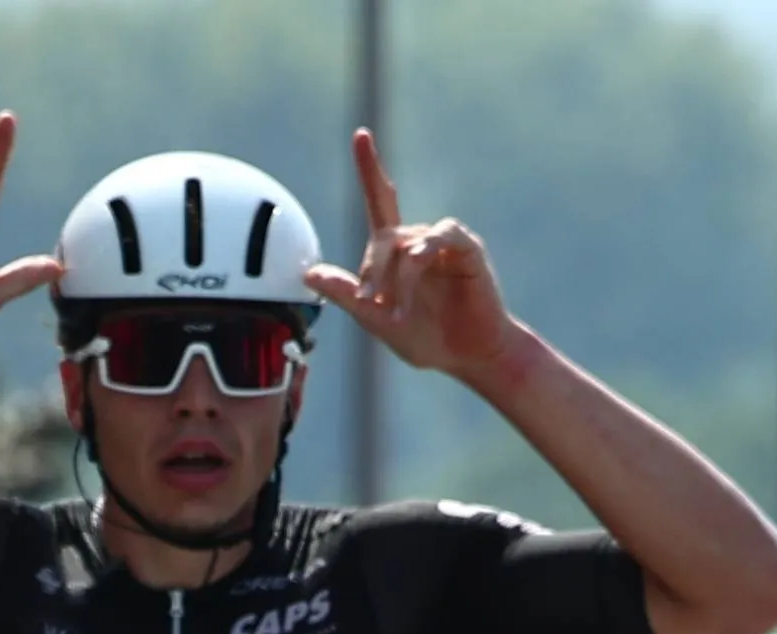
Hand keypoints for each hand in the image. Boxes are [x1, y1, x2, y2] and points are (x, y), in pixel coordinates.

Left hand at [304, 130, 518, 381]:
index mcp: (397, 251)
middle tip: (372, 304)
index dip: (370, 168)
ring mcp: (444, 243)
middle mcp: (419, 240)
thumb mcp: (377, 320)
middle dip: (373, 271)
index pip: (380, 199)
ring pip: (406, 244)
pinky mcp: (467, 249)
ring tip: (397, 311)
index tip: (361, 134)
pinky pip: (439, 238)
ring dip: (396, 278)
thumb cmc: (426, 338)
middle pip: (384, 235)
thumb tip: (307, 272)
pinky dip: (422, 258)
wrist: (469, 357)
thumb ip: (346, 295)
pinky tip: (417, 274)